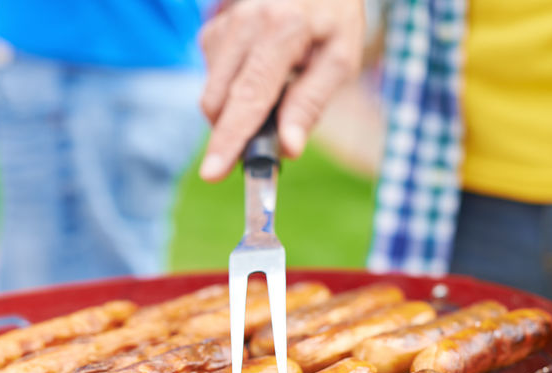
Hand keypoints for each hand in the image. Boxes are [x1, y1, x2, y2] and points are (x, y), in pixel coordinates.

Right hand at [198, 0, 364, 180]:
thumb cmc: (332, 20)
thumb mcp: (340, 59)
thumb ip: (311, 103)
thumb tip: (289, 148)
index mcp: (282, 30)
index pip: (249, 96)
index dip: (229, 139)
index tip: (211, 173)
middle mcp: (246, 23)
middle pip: (219, 101)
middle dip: (232, 132)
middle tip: (263, 140)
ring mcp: (225, 24)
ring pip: (212, 94)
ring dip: (235, 109)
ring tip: (273, 87)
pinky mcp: (213, 29)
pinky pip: (213, 78)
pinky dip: (231, 89)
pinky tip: (257, 71)